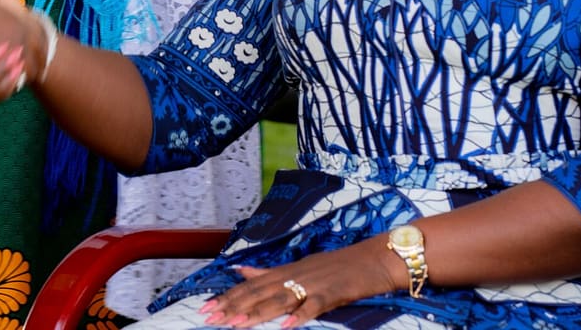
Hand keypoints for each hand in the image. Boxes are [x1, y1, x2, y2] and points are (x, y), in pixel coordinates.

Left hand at [199, 246, 398, 328]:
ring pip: (279, 299)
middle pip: (259, 292)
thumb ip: (268, 272)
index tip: (207, 308)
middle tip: (210, 317)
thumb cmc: (336, 265)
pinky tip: (286, 327)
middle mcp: (294, 275)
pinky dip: (299, 316)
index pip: (250, 285)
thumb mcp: (298, 266)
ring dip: (257, 313)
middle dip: (233, 306)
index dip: (228, 297)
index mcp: (286, 270)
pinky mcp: (332, 294)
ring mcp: (312, 284)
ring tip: (236, 324)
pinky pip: (313, 306)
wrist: (373, 258)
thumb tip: (240, 271)